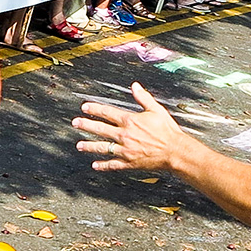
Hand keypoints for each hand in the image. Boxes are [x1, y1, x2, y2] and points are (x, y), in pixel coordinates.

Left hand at [72, 82, 189, 171]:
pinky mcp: (129, 162)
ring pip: (103, 147)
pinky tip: (94, 165)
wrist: (175, 150)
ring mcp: (125, 150)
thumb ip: (143, 98)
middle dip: (86, 125)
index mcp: (130, 121)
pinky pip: (113, 164)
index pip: (108, 113)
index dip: (94, 109)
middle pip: (101, 129)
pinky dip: (103, 165)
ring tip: (79, 145)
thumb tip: (134, 85)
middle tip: (75, 123)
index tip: (84, 107)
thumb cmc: (167, 130)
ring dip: (90, 146)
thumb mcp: (156, 110)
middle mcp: (125, 135)